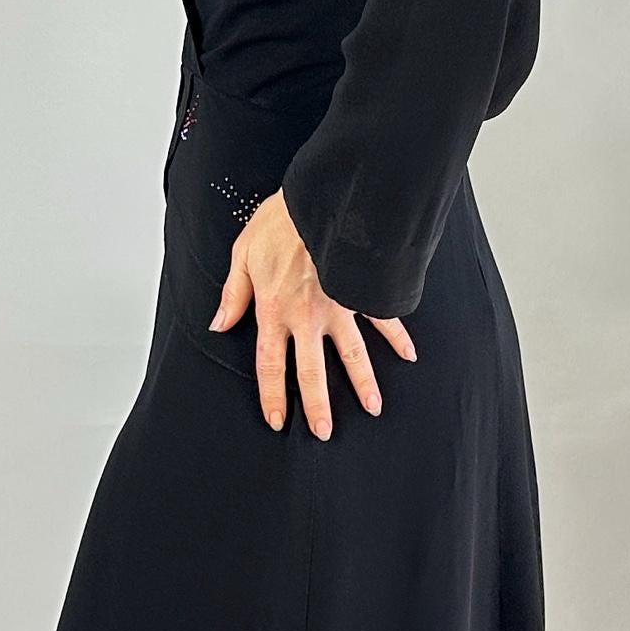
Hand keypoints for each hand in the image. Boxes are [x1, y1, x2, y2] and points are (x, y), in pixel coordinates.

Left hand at [209, 189, 414, 438]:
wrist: (321, 196)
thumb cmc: (278, 221)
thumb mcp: (242, 254)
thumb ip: (233, 295)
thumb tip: (219, 324)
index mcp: (274, 310)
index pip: (271, 364)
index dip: (273, 396)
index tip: (278, 422)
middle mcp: (307, 316)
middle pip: (311, 371)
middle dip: (318, 405)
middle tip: (325, 434)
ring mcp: (338, 306)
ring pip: (352, 354)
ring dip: (363, 383)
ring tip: (373, 409)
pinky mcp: (361, 289)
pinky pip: (382, 318)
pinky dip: (398, 336)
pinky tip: (410, 355)